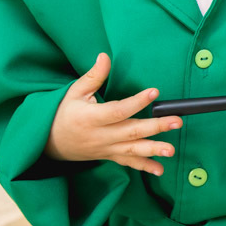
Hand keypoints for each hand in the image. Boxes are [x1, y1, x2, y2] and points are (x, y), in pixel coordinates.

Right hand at [44, 53, 182, 175]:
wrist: (48, 143)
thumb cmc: (63, 113)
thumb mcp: (74, 92)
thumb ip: (93, 76)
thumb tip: (105, 56)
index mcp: (90, 118)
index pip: (117, 111)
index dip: (137, 102)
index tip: (155, 92)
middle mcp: (100, 136)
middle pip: (131, 131)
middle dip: (156, 127)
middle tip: (177, 121)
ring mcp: (106, 148)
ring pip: (132, 150)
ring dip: (154, 150)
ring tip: (172, 150)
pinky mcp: (109, 156)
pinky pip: (128, 163)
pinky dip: (144, 166)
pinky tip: (160, 170)